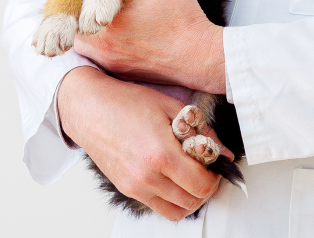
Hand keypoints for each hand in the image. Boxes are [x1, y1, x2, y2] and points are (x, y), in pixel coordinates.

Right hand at [58, 66, 232, 220]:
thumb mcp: (169, 106)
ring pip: (176, 211)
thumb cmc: (126, 102)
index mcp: (161, 154)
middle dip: (206, 187)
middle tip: (206, 169)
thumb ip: (201, 130)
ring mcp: (134, 186)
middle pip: (192, 201)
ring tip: (190, 175)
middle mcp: (147, 176)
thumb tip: (223, 151)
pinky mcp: (126, 188)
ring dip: (191, 197)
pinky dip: (172, 199)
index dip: (215, 176)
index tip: (215, 164)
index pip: (202, 184)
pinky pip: (158, 207)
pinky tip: (172, 177)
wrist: (90, 107)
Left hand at [74, 0, 225, 94]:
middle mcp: (103, 40)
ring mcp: (107, 58)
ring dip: (84, 16)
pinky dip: (92, 35)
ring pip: (81, 34)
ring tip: (96, 2)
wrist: (198, 56)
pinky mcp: (116, 69)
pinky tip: (104, 25)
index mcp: (111, 15)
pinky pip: (92, 51)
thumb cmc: (183, 18)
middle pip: (78, 11)